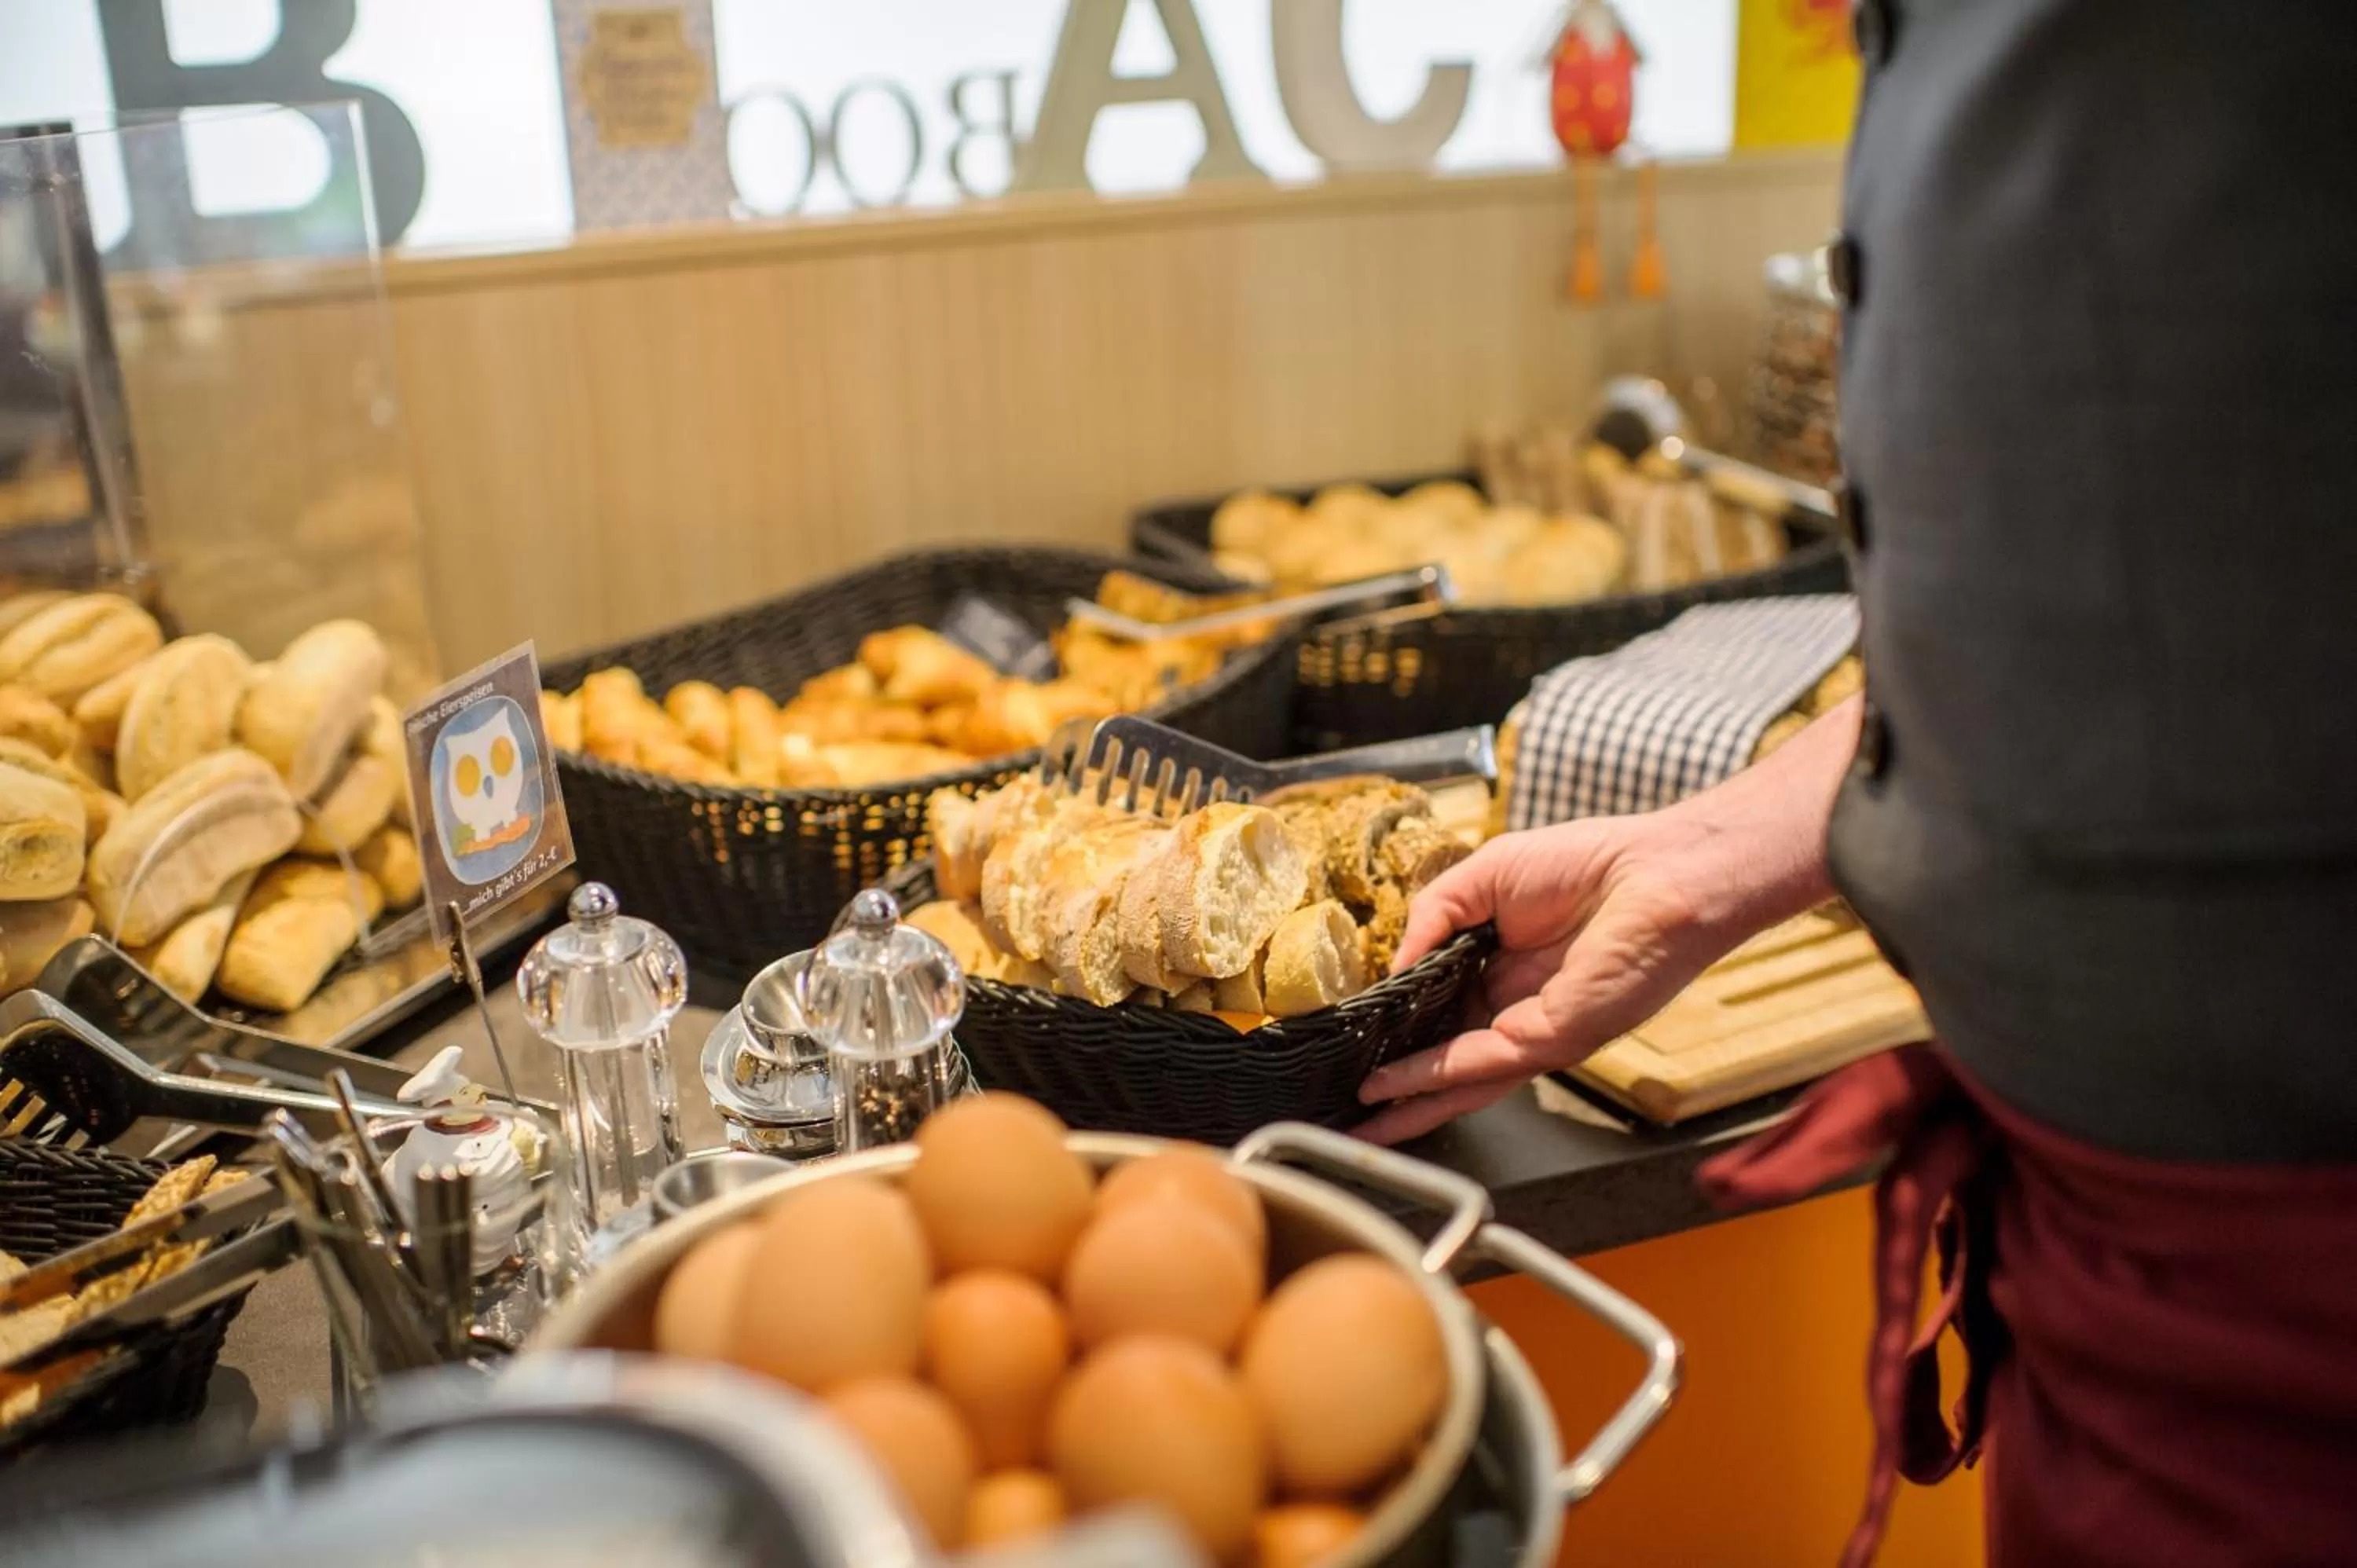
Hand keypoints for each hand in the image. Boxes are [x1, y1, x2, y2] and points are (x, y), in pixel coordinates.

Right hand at [1355, 697, 1861, 1143]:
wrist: (1661, 871)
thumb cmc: (1590, 863)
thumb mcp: (1485, 877)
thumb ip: (1433, 917)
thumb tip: (1394, 967)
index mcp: (1503, 976)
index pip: (1439, 1019)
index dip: (1396, 1034)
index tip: (1350, 1046)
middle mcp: (1516, 1013)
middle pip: (1443, 1064)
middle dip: (1393, 1091)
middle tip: (1342, 1112)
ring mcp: (1534, 1032)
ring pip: (1456, 1081)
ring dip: (1402, 1105)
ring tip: (1352, 1127)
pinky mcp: (1552, 1039)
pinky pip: (1478, 1064)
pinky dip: (1429, 1078)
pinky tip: (1388, 1084)